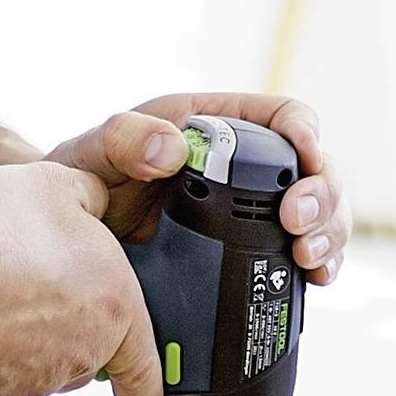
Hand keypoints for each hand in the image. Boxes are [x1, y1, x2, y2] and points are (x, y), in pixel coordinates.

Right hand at [0, 160, 164, 395]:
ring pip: (44, 363)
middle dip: (68, 326)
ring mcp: (37, 376)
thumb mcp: (56, 184)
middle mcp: (83, 349)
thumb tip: (96, 205)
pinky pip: (0, 372)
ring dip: (28, 337)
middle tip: (34, 286)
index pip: (148, 372)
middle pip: (88, 353)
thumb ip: (92, 200)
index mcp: (114, 304)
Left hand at [43, 93, 348, 285]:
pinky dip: (319, 264)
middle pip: (314, 169)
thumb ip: (122, 139)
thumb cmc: (82, 181)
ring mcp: (251, 211)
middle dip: (323, 197)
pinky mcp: (251, 251)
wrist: (68, 238)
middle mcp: (243, 166)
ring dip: (328, 233)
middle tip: (297, 226)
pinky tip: (314, 280)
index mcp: (213, 126)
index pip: (281, 116)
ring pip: (320, 213)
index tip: (303, 158)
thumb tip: (173, 148)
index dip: (304, 132)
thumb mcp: (92, 154)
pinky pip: (302, 252)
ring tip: (307, 260)